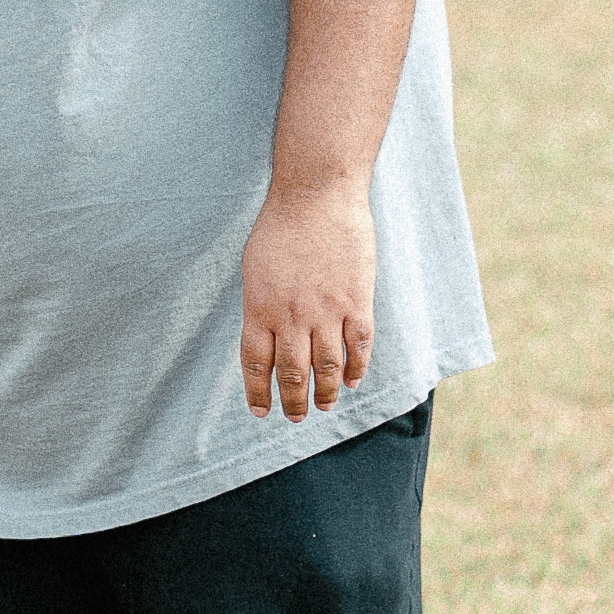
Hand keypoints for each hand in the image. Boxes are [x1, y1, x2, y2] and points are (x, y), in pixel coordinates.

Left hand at [239, 179, 376, 417]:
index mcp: (260, 308)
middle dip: (293, 401)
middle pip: (292, 374)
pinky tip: (353, 381)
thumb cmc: (280, 227)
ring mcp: (326, 311)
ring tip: (325, 406)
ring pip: (326, 367)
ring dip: (325, 392)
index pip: (256, 365)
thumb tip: (268, 338)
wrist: (316, 196)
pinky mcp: (357, 301)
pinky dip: (356, 368)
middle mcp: (291, 317)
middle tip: (296, 417)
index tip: (262, 412)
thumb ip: (261, 306)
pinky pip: (359, 346)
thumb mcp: (255, 269)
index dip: (258, 393)